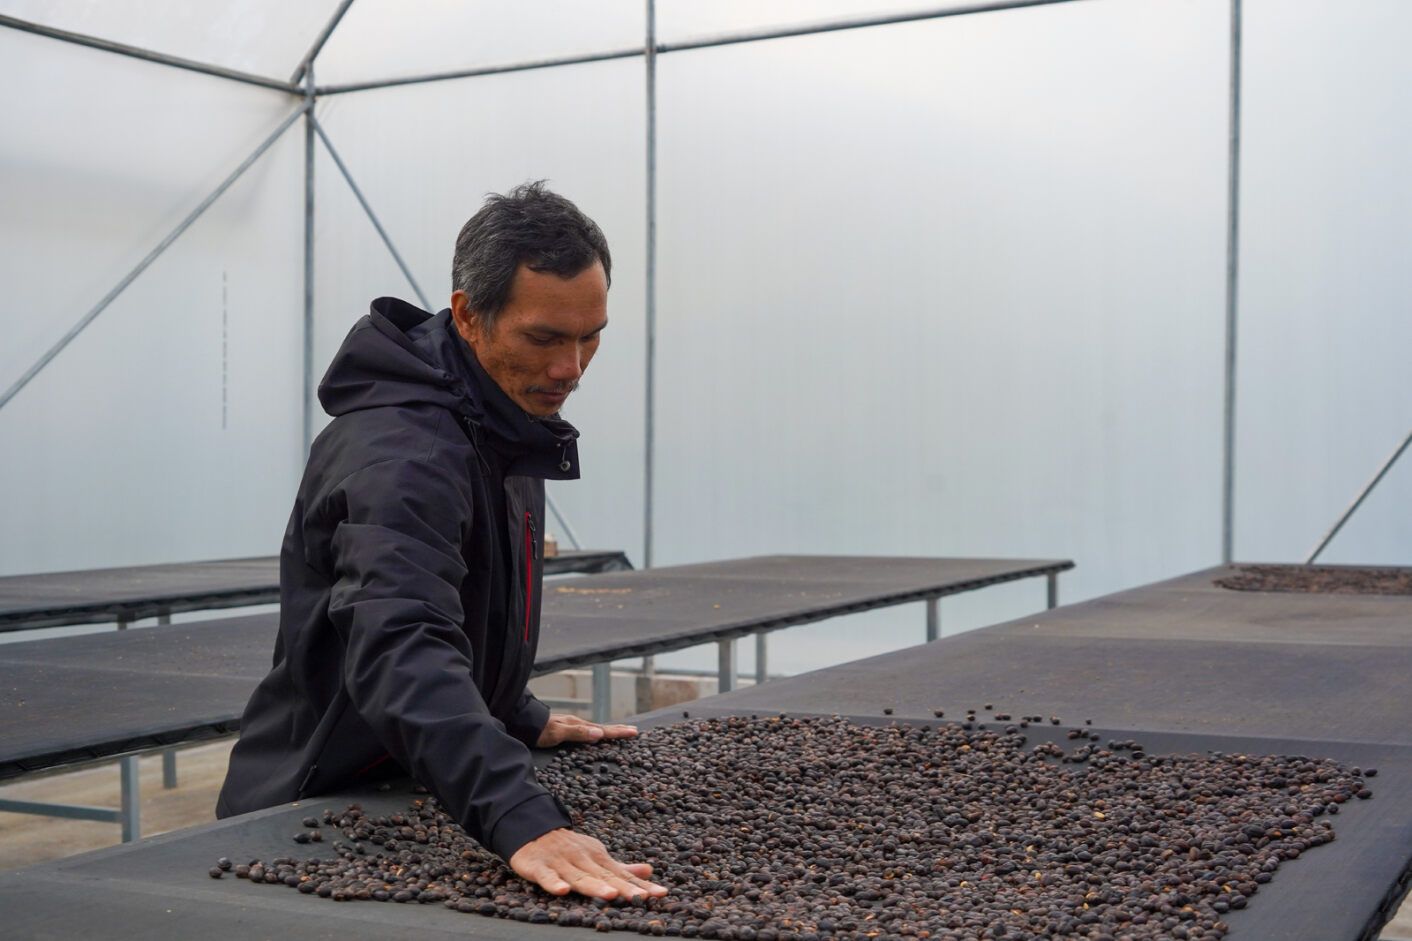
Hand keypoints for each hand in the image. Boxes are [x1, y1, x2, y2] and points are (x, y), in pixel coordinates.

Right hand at [509, 828, 667, 900]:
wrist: (531, 830)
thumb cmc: (568, 848)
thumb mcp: (596, 854)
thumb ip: (621, 867)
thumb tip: (650, 871)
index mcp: (597, 857)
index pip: (622, 874)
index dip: (641, 885)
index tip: (661, 894)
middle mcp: (582, 859)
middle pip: (604, 876)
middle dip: (623, 887)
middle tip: (641, 898)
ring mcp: (561, 862)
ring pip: (579, 876)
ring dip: (594, 885)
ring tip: (610, 895)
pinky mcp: (539, 867)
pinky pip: (547, 876)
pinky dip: (554, 883)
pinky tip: (563, 891)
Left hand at [536, 712, 637, 746]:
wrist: (521, 722)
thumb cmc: (538, 730)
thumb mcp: (558, 733)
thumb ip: (578, 733)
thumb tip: (599, 734)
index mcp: (578, 725)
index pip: (602, 730)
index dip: (618, 732)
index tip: (633, 732)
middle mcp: (576, 724)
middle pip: (601, 728)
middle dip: (617, 730)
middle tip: (632, 731)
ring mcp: (570, 725)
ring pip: (594, 728)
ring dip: (608, 731)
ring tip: (618, 732)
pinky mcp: (564, 729)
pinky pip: (585, 731)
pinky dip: (595, 733)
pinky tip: (593, 735)